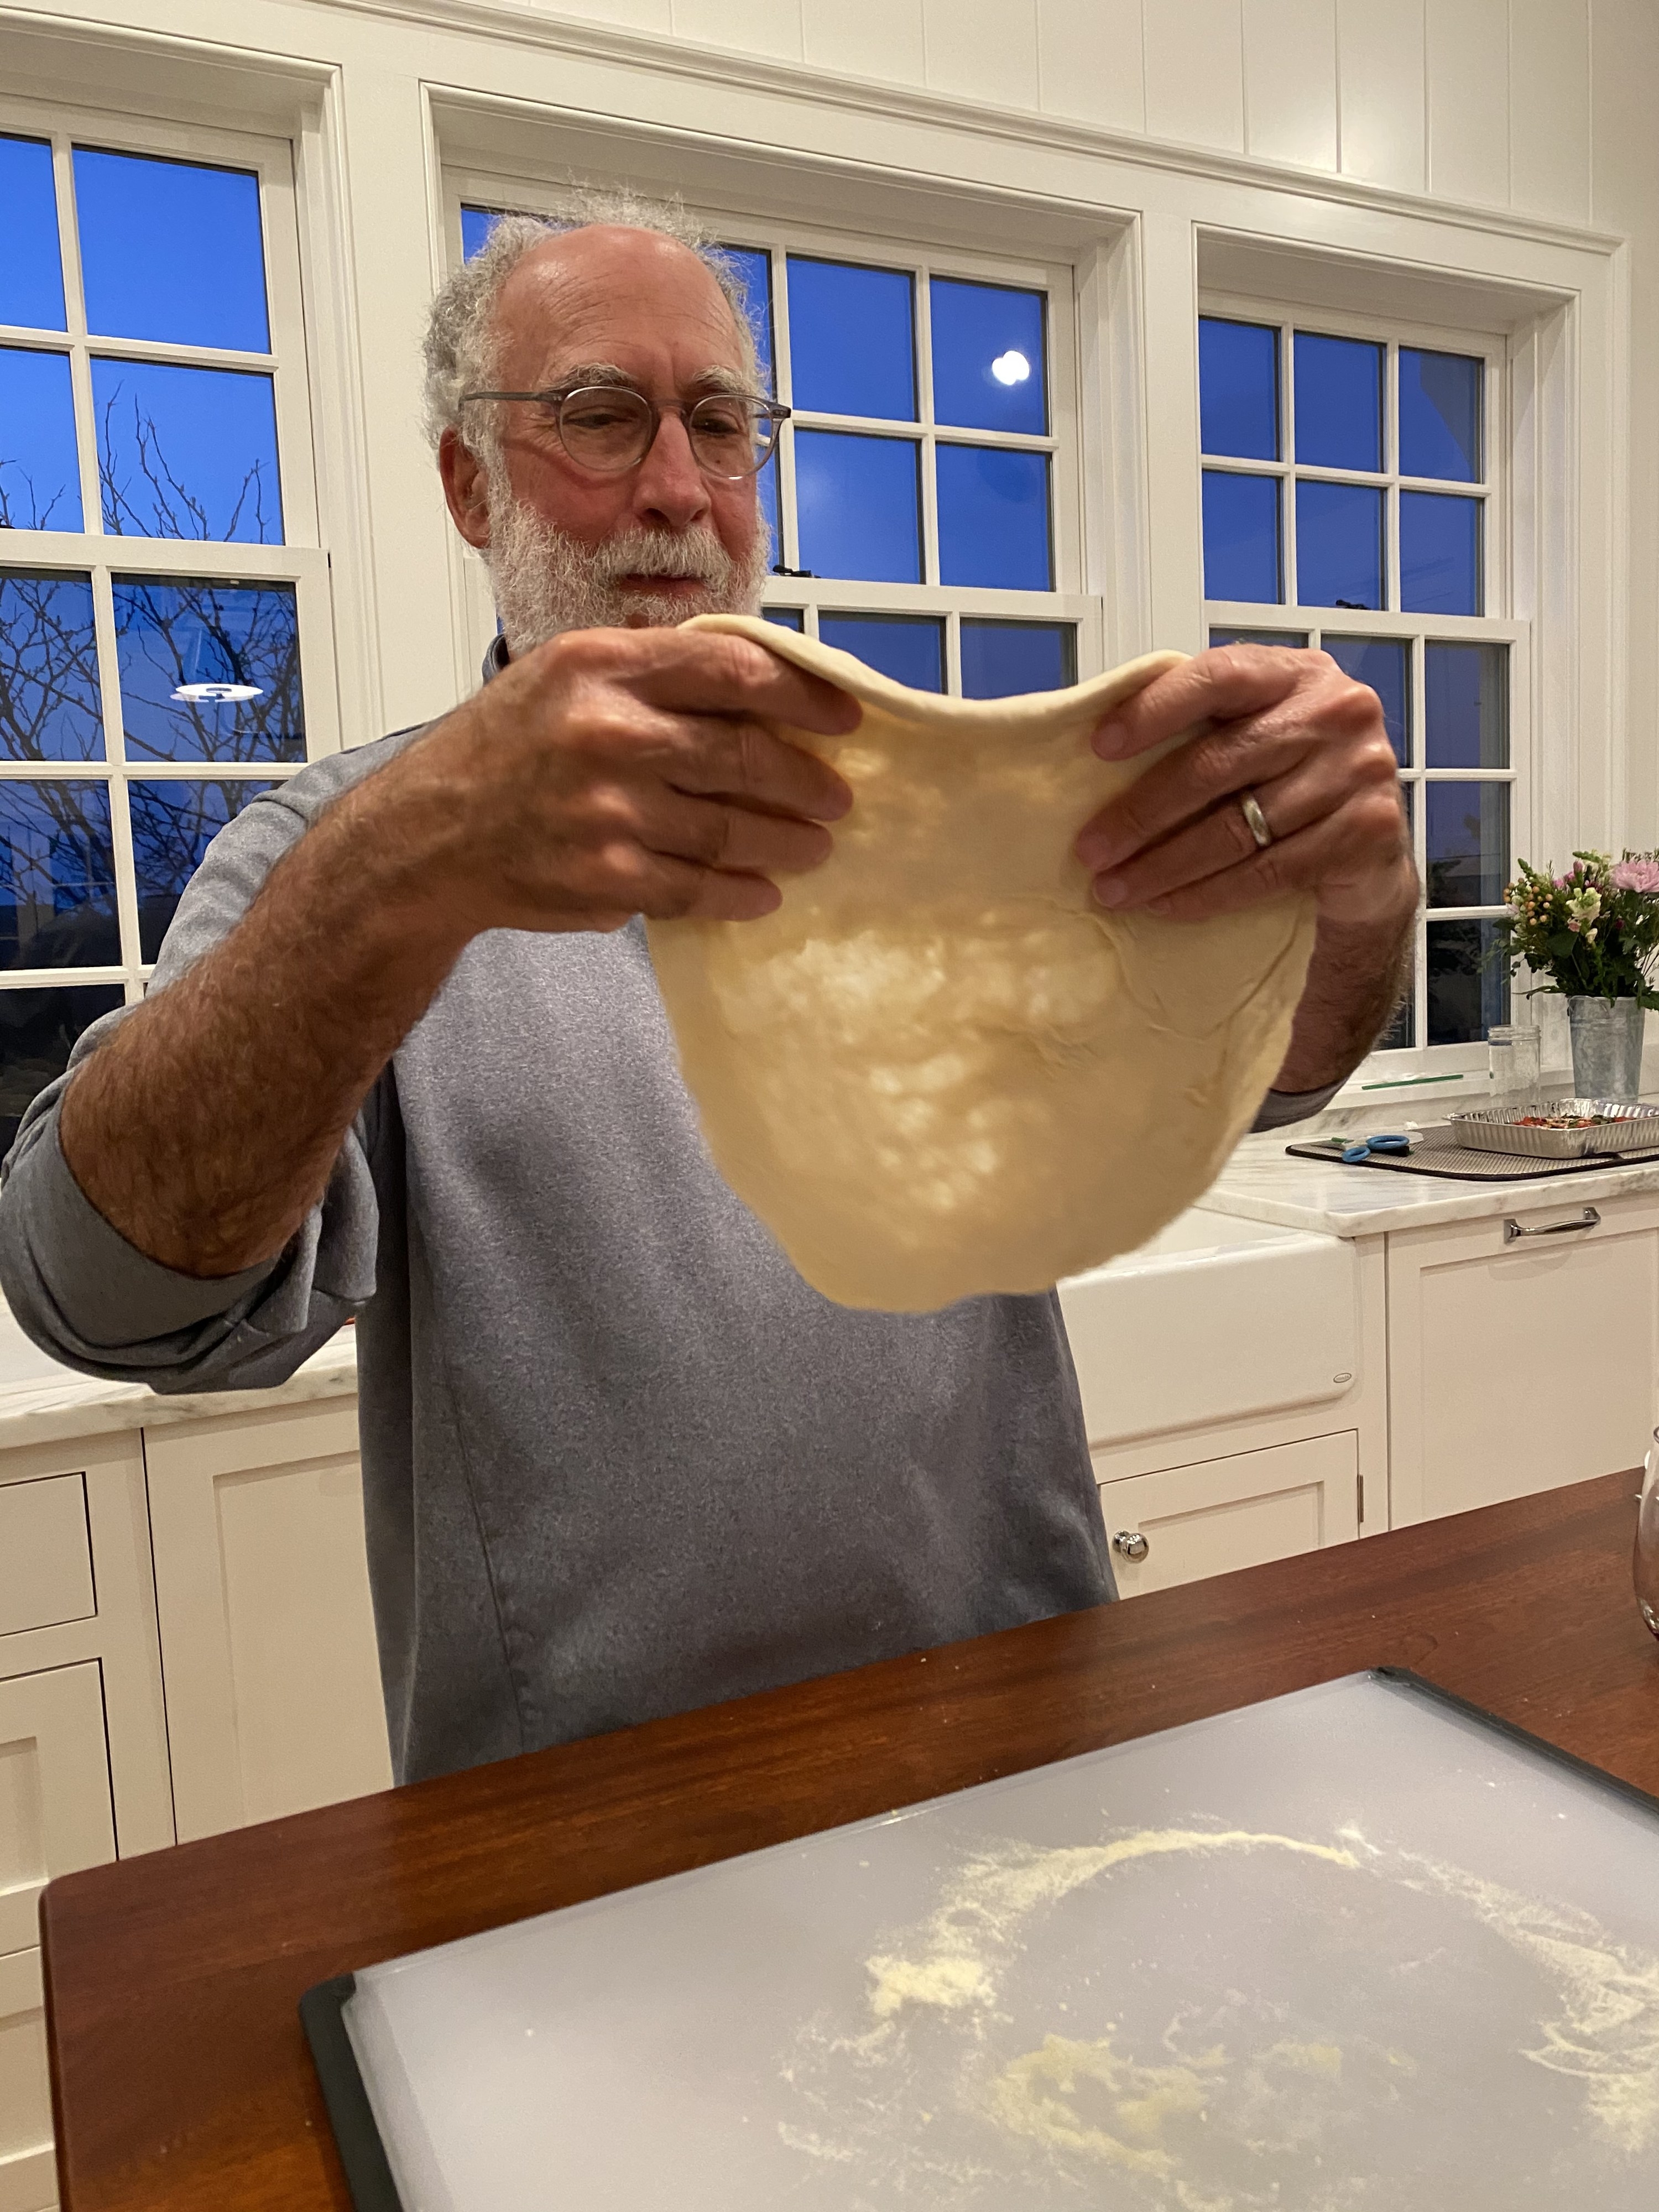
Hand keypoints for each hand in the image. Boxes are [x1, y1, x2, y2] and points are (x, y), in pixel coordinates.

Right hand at [382, 626, 858, 935]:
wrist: (425, 839)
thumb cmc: (501, 752)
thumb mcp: (562, 677)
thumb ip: (650, 674)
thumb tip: (757, 690)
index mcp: (600, 665)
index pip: (732, 669)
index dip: (802, 693)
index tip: (843, 715)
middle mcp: (605, 732)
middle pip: (741, 755)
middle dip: (804, 780)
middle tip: (837, 795)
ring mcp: (607, 810)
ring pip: (729, 830)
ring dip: (785, 842)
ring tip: (814, 846)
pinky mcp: (605, 877)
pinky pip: (697, 888)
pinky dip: (741, 894)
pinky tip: (762, 892)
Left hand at [1075, 645, 1417, 928]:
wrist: (1370, 856)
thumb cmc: (1293, 787)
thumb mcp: (1254, 739)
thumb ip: (1203, 729)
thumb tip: (1098, 750)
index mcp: (1298, 673)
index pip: (1220, 675)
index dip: (1155, 709)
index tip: (1099, 746)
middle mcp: (1337, 713)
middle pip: (1216, 764)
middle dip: (1141, 814)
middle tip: (1091, 850)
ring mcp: (1359, 772)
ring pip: (1236, 828)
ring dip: (1163, 866)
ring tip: (1113, 888)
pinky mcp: (1366, 834)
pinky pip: (1265, 872)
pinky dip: (1206, 894)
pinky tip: (1165, 905)